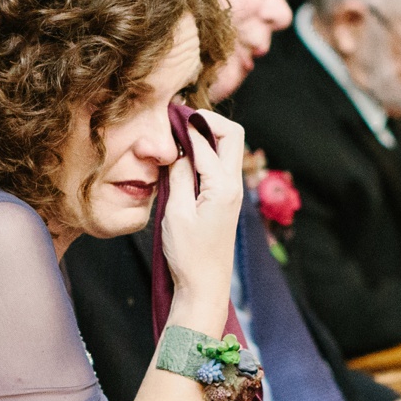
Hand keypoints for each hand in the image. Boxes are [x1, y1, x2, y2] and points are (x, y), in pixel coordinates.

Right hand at [159, 110, 244, 327]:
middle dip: (207, 120)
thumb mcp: (176, 212)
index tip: (166, 113)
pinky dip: (205, 153)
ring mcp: (232, 192)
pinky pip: (220, 165)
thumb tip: (178, 148)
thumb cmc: (188, 255)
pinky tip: (184, 158)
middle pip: (231, 134)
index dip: (186, 123)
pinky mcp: (226, 200)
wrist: (204, 286)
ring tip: (178, 135)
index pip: (207, 140)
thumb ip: (178, 175)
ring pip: (228, 148)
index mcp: (223, 186)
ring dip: (207, 135)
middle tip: (179, 118)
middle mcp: (234, 185)